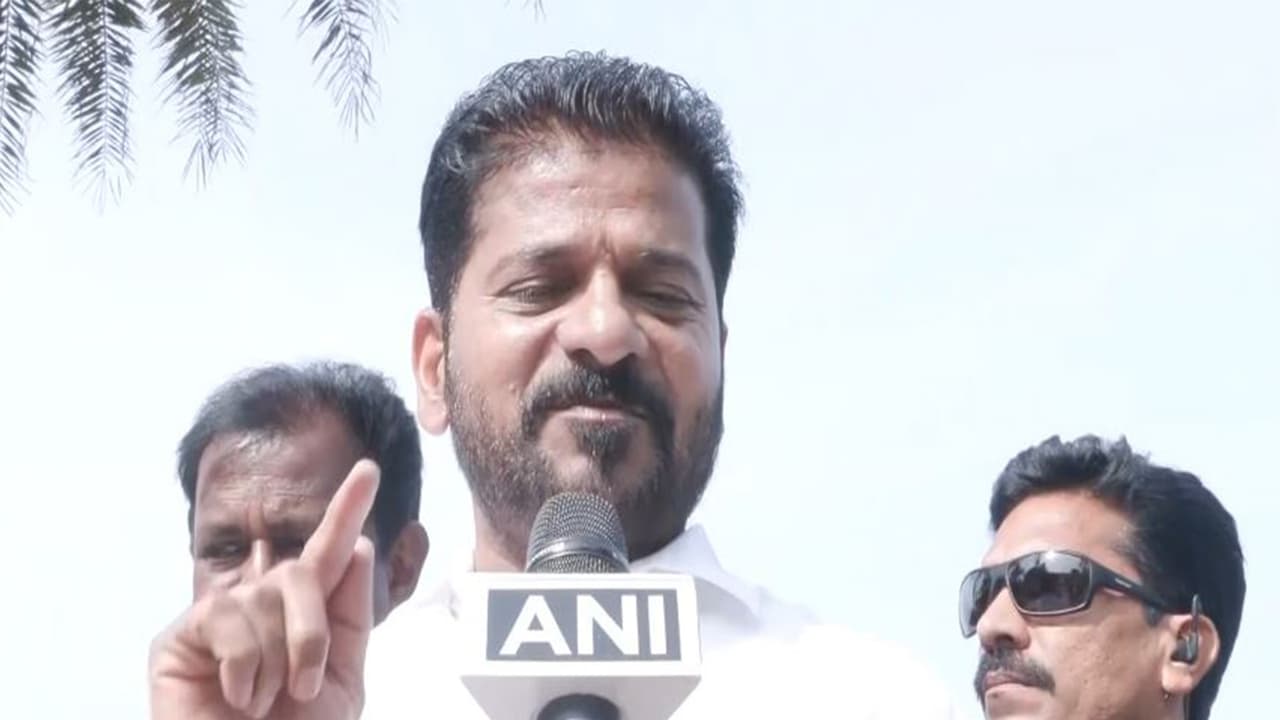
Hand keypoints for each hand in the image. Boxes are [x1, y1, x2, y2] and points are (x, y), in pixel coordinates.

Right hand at [149, 459, 379, 718]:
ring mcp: (218, 620)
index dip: (345, 511)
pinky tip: (234, 697)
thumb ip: (349, 618)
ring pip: (265, 595)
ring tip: (259, 704)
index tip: (369, 470)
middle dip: (312, 631)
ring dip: (276, 663)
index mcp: (303, 617)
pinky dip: (244, 665)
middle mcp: (260, 607)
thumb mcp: (339, 683)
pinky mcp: (179, 637)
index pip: (327, 555)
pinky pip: (226, 615)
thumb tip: (357, 545)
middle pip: (300, 571)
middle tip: (302, 687)